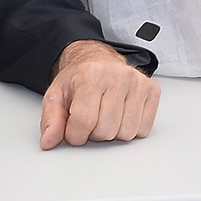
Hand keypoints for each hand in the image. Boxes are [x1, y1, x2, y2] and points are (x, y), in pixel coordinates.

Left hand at [39, 40, 158, 149]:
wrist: (98, 60)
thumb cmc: (79, 79)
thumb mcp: (56, 96)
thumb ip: (51, 120)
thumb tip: (48, 141)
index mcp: (90, 75)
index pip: (84, 122)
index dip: (75, 135)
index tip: (73, 130)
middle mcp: (118, 76)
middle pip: (106, 131)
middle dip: (94, 133)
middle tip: (91, 119)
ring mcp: (138, 82)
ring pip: (126, 133)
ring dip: (113, 133)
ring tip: (106, 116)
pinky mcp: (152, 90)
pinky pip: (143, 129)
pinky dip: (131, 129)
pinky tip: (122, 115)